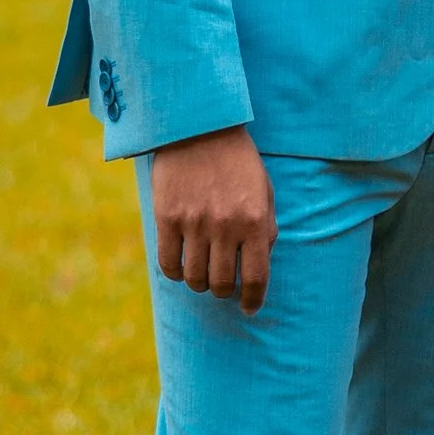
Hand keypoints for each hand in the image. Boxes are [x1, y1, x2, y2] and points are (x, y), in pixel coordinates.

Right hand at [150, 126, 275, 312]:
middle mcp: (226, 225)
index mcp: (255, 220)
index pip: (256, 277)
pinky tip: (181, 265)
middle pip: (222, 283)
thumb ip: (266, 229)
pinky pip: (168, 264)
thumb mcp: (264, 191)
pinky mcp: (167, 218)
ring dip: (199, 283)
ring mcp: (194, 223)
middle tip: (222, 284)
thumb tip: (259, 269)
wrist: (199, 127)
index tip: (249, 308)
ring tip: (202, 273)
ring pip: (194, 278)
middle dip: (224, 291)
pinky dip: (175, 273)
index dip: (253, 300)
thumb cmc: (237, 161)